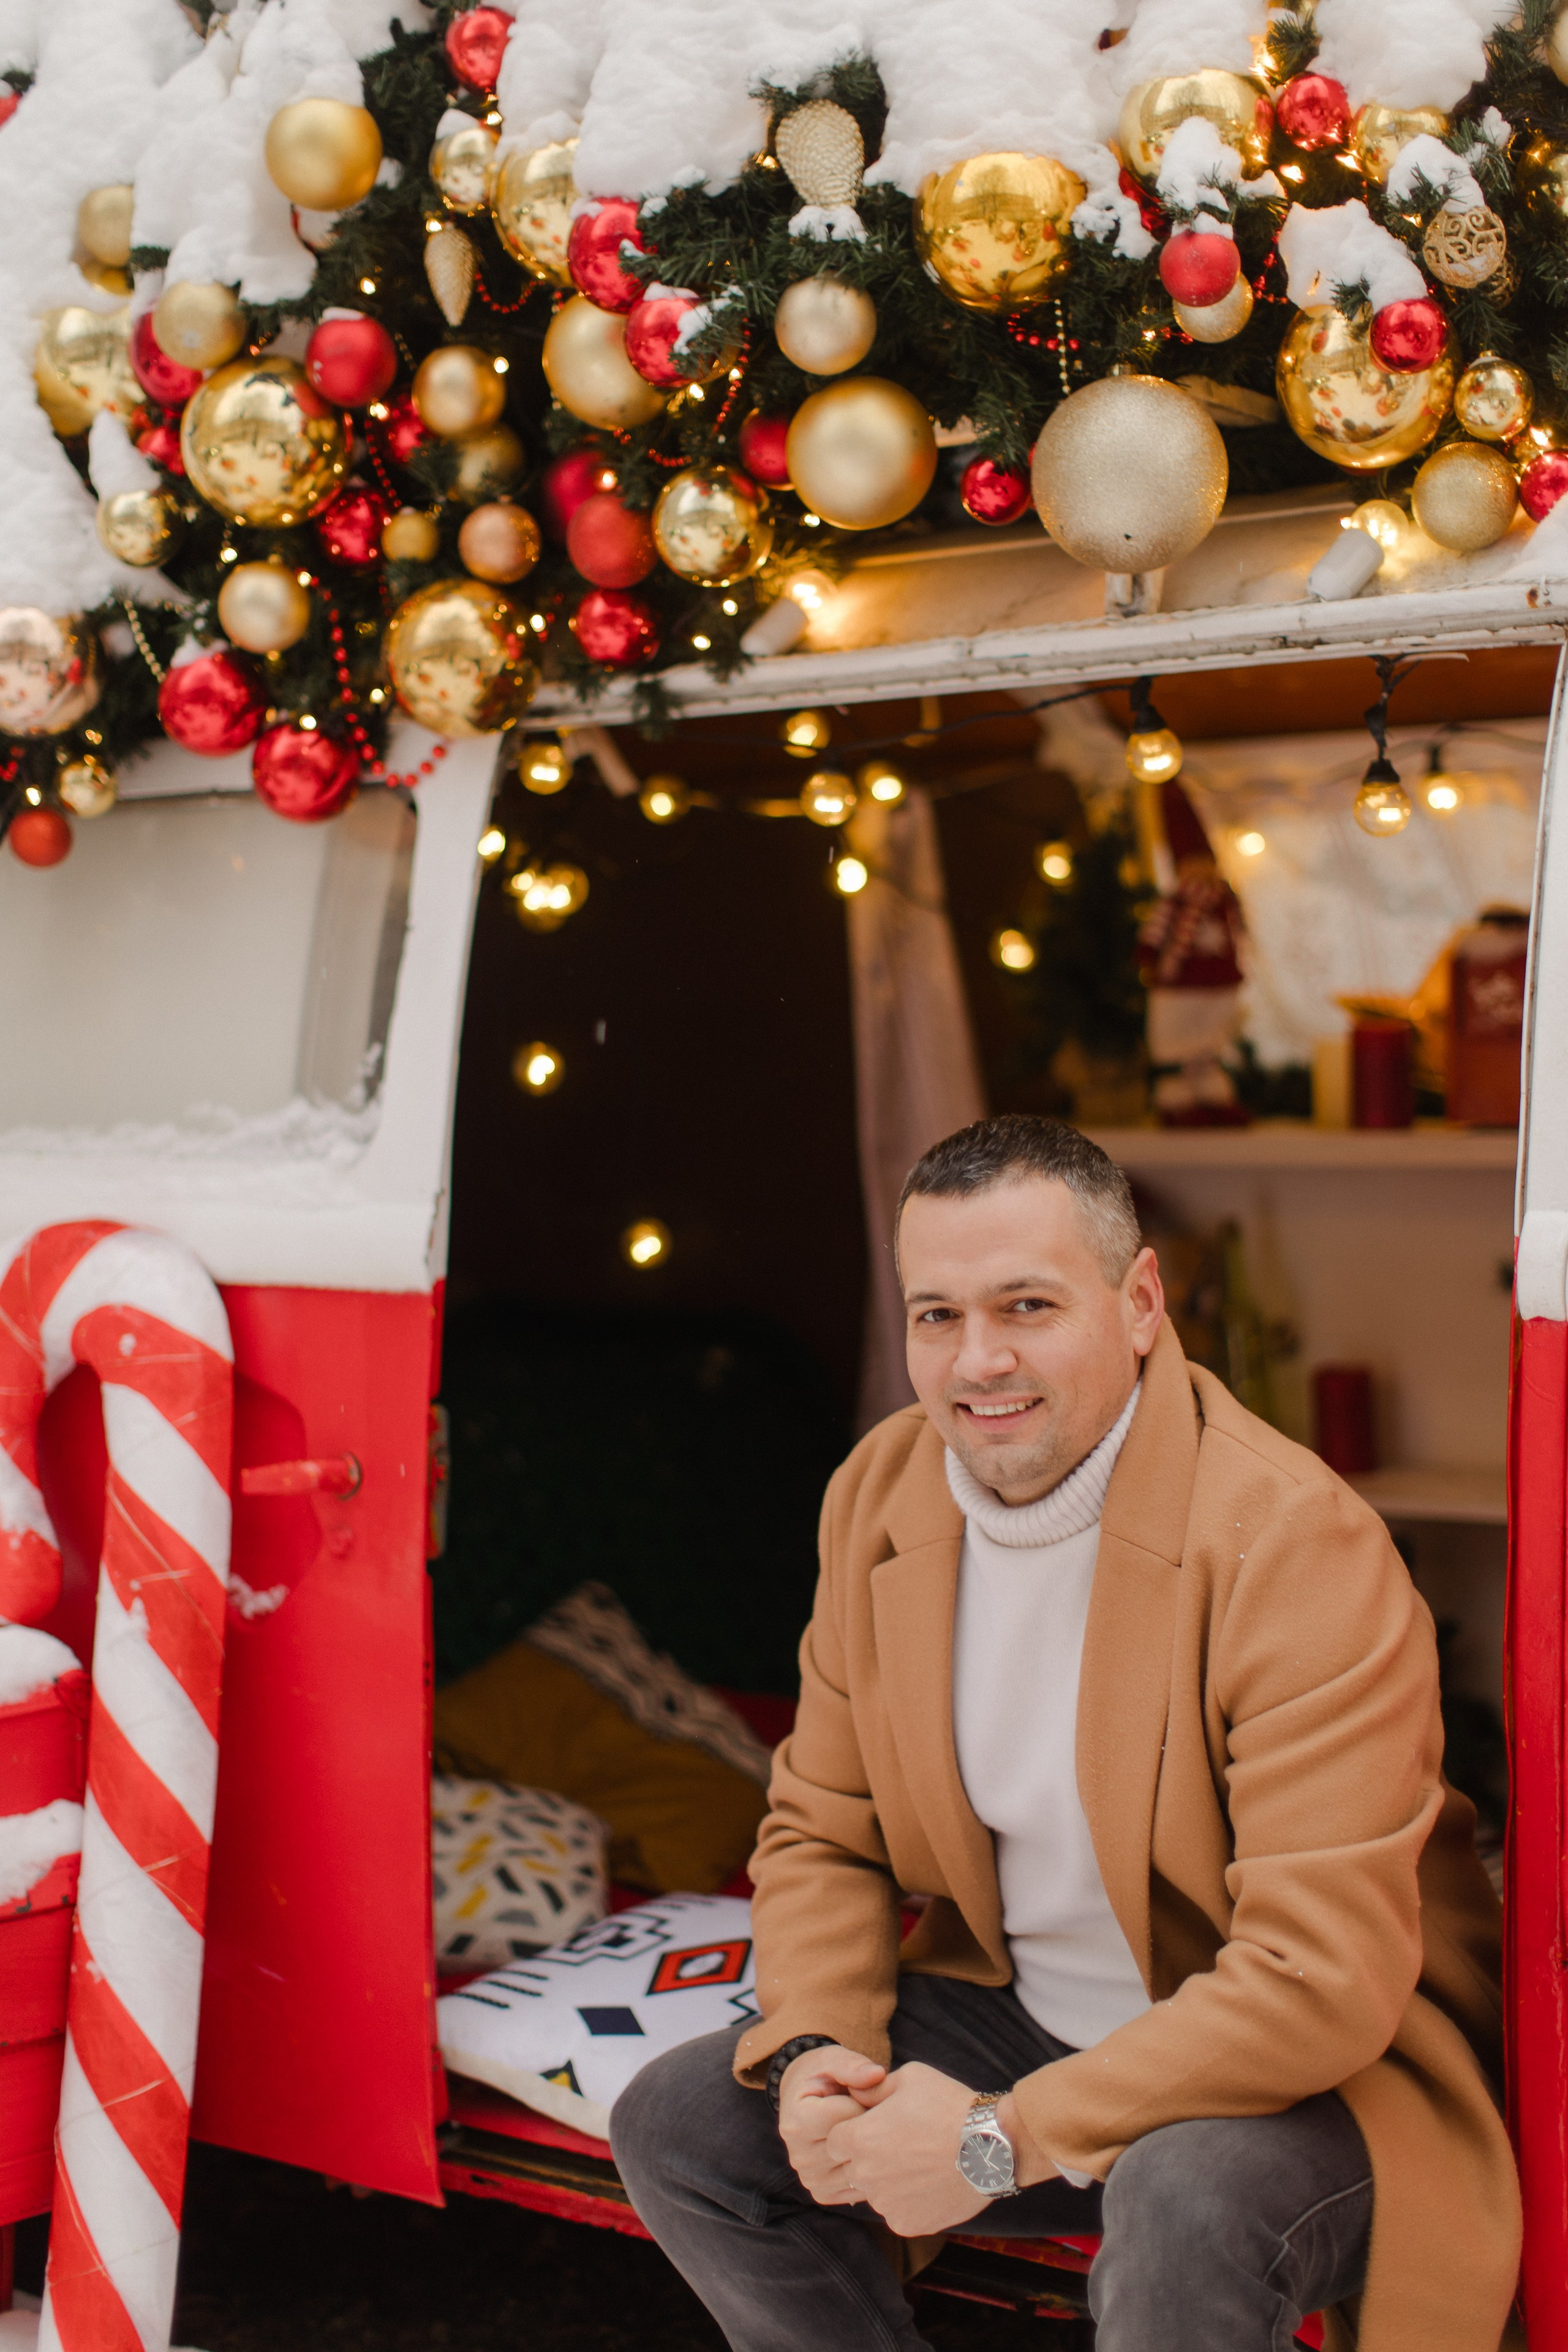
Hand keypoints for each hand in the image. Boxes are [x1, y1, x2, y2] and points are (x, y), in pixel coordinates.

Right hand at [777, 2044, 887, 2205]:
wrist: (805, 2099)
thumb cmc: (821, 2076)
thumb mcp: (833, 2060)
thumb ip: (853, 2066)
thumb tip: (878, 2074)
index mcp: (796, 2123)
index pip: (850, 2118)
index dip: (865, 2101)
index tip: (861, 2094)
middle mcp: (799, 2158)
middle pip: (856, 2147)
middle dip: (872, 2127)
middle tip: (868, 2112)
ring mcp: (810, 2180)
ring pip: (862, 2170)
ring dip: (872, 2150)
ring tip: (865, 2131)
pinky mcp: (823, 2194)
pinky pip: (859, 2187)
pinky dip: (869, 2170)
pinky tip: (866, 2151)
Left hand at [824, 2062, 996, 2237]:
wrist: (991, 2146)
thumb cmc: (949, 2106)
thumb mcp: (909, 2078)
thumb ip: (874, 2087)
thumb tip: (855, 2093)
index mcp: (860, 2139)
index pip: (834, 2141)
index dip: (852, 2131)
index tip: (874, 2127)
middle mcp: (866, 2175)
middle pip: (851, 2168)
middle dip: (867, 2157)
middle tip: (900, 2144)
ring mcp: (886, 2204)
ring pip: (874, 2192)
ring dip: (887, 2180)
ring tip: (920, 2163)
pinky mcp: (907, 2224)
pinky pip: (896, 2212)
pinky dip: (908, 2201)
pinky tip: (930, 2183)